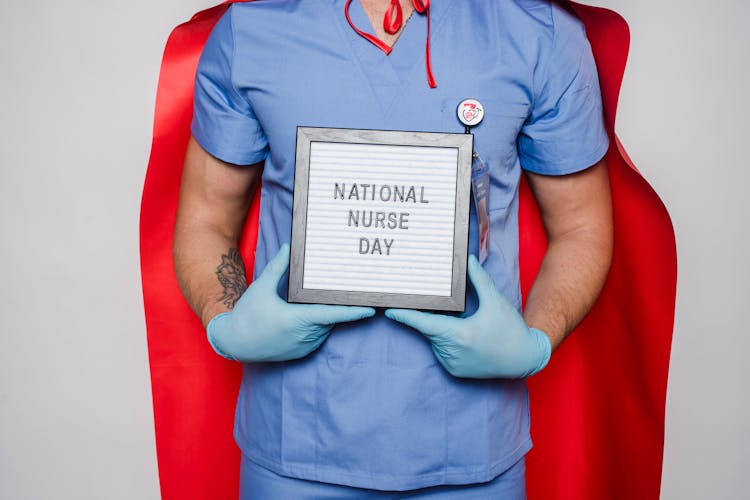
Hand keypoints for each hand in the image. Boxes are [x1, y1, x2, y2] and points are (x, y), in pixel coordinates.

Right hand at [207, 244, 374, 361]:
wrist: (234, 342)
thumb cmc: (247, 315)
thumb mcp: (262, 287)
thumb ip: (278, 267)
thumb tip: (289, 248)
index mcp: (297, 320)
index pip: (333, 314)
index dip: (354, 312)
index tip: (371, 309)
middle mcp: (304, 336)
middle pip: (330, 318)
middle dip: (337, 305)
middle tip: (347, 291)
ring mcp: (304, 346)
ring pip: (325, 327)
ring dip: (326, 315)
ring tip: (318, 302)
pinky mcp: (301, 353)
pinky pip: (318, 336)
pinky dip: (318, 325)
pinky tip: (308, 315)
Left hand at [385, 255, 550, 378]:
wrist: (525, 358)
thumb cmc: (510, 329)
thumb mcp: (495, 301)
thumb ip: (479, 280)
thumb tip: (468, 260)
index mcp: (459, 334)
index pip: (424, 323)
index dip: (405, 317)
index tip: (389, 311)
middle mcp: (452, 352)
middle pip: (430, 329)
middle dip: (432, 317)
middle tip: (447, 309)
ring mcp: (453, 364)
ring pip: (435, 340)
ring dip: (440, 330)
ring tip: (465, 325)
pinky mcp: (455, 372)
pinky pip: (442, 351)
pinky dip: (446, 342)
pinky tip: (465, 337)